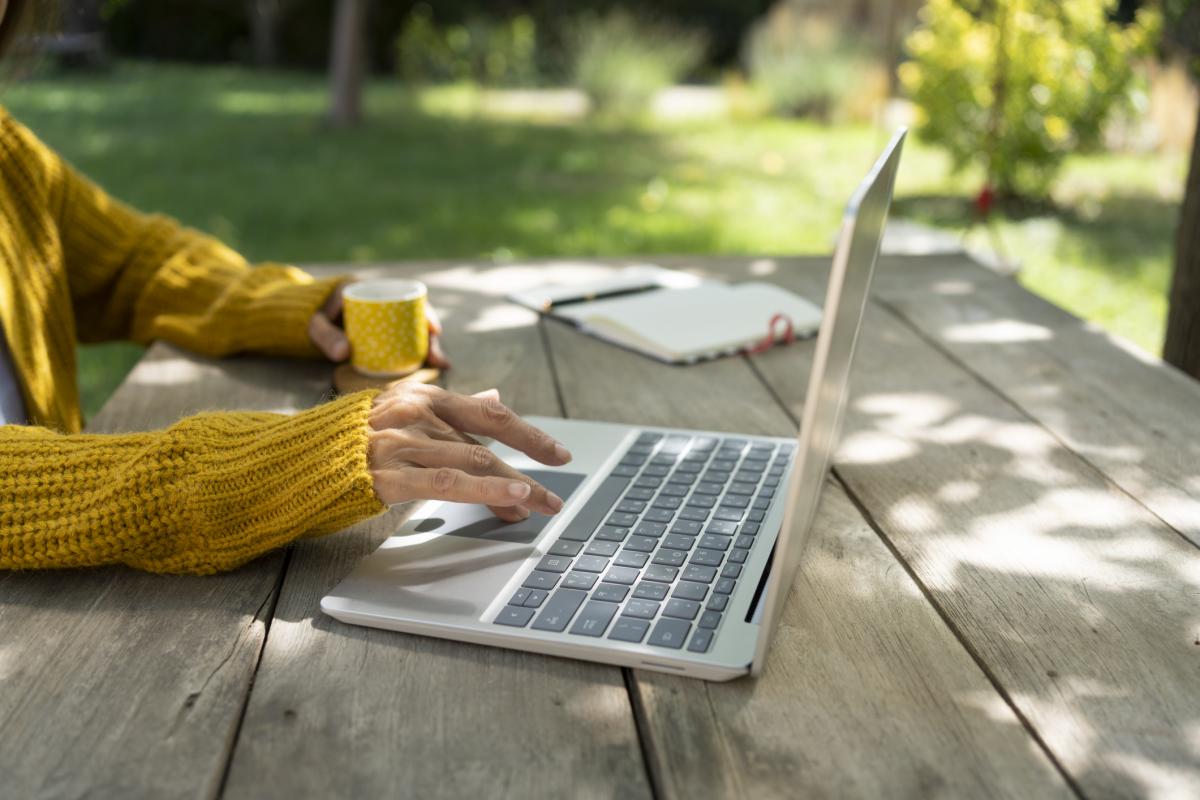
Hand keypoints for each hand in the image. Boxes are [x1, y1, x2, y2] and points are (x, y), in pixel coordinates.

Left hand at [308, 281, 450, 367]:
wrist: (315, 317)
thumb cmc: (317, 317)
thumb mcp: (317, 324)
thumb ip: (326, 337)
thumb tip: (343, 353)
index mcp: (375, 290)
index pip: (408, 299)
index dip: (426, 313)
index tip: (435, 329)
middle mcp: (390, 303)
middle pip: (420, 319)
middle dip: (433, 338)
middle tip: (438, 359)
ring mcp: (392, 319)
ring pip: (418, 332)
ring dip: (431, 347)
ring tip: (441, 365)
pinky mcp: (391, 333)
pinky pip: (412, 340)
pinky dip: (423, 351)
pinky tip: (435, 365)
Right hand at [367, 384, 571, 521]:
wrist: (289, 459)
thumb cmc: (349, 438)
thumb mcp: (400, 410)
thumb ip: (450, 411)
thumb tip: (496, 397)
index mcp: (422, 396)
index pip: (490, 413)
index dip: (529, 434)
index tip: (558, 454)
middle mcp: (415, 416)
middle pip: (485, 446)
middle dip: (526, 473)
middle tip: (552, 500)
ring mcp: (399, 445)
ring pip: (473, 464)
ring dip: (513, 489)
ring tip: (539, 506)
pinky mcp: (385, 476)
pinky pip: (444, 484)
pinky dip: (483, 490)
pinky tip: (509, 500)